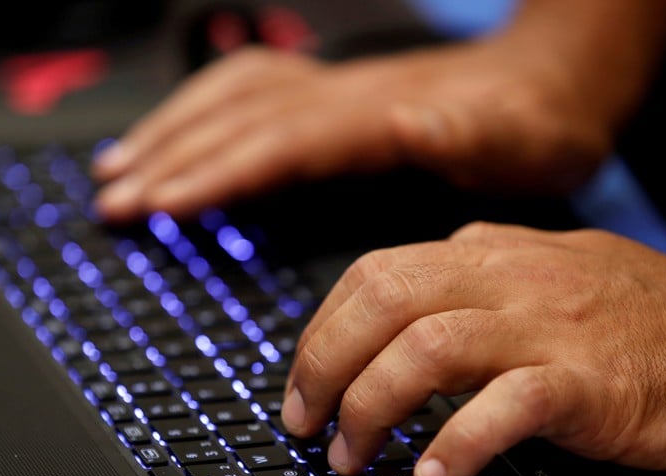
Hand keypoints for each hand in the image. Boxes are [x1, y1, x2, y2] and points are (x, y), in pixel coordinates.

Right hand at [90, 36, 612, 221]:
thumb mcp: (523, 137)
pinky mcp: (335, 98)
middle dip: (169, 159)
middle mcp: (345, 96)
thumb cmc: (537, 123)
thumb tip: (411, 121)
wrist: (554, 81)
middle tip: (112, 201)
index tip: (159, 204)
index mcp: (378, 115)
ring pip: (231, 98)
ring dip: (170, 130)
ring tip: (116, 167)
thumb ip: (468, 132)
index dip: (216, 172)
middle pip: (238, 119)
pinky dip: (201, 113)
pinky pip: (250, 92)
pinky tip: (180, 134)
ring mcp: (335, 91)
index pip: (278, 142)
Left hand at [281, 222, 665, 475]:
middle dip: (325, 366)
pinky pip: (506, 406)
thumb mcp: (540, 273)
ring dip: (373, 409)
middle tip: (308, 424)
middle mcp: (509, 279)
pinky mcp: (590, 382)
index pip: (374, 275)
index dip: (321, 332)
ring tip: (355, 457)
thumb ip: (468, 281)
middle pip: (384, 303)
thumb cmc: (635, 314)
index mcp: (488, 254)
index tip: (303, 381)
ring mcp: (549, 327)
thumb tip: (393, 307)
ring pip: (426, 349)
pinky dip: (458, 444)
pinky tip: (433, 475)